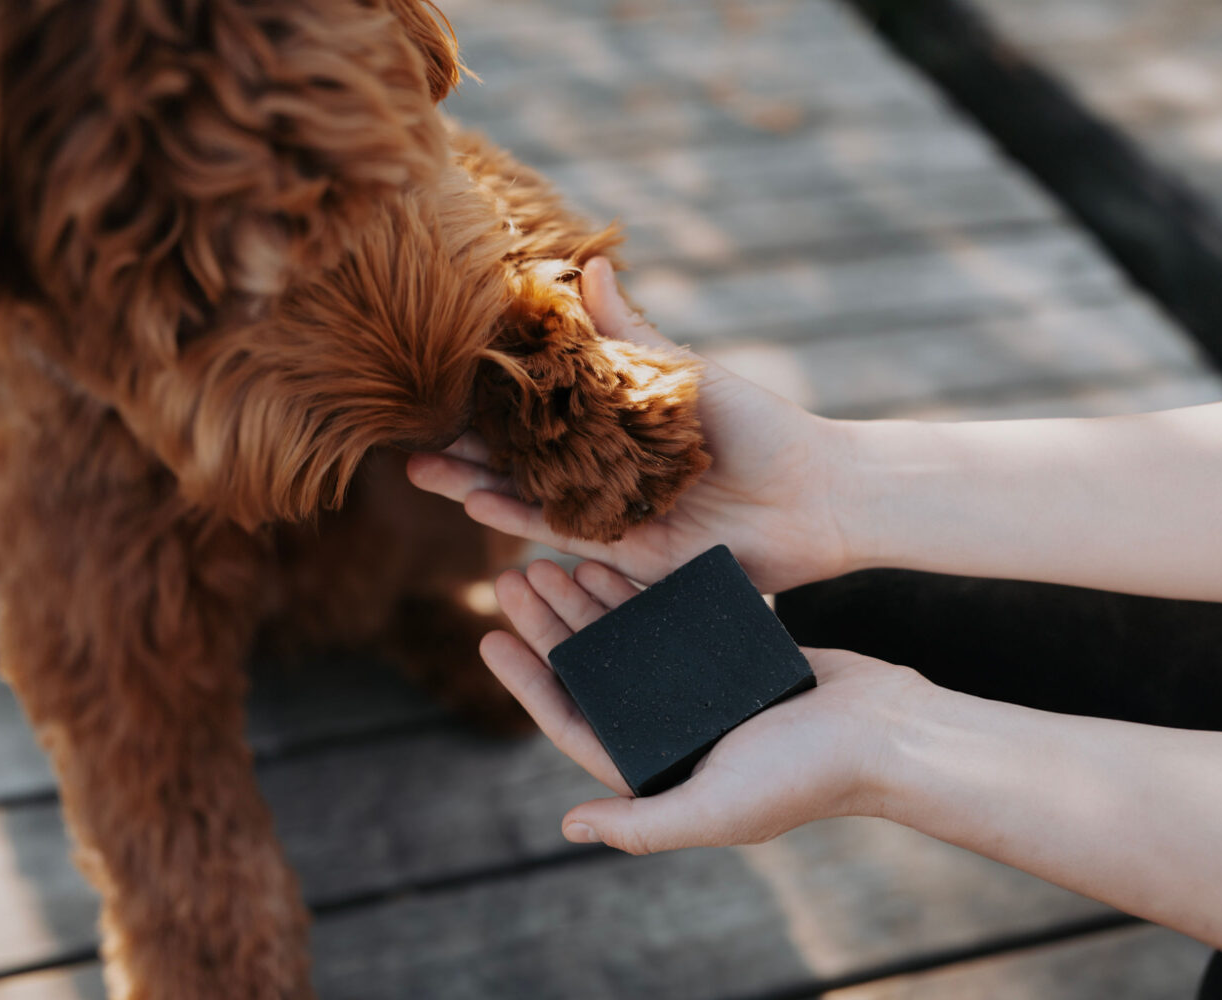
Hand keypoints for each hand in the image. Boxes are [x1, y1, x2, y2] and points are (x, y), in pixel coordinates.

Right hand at [409, 257, 852, 593]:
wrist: (814, 495)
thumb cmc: (759, 427)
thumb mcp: (683, 374)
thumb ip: (627, 333)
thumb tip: (587, 265)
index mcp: (616, 419)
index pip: (539, 407)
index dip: (489, 399)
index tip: (437, 383)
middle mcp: (605, 466)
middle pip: (522, 457)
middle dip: (467, 447)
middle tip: (408, 435)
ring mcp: (611, 510)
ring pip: (529, 495)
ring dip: (475, 484)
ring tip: (422, 468)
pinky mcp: (624, 550)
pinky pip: (562, 531)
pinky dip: (519, 518)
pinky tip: (476, 502)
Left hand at [479, 558, 930, 853]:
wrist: (886, 730)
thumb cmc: (806, 776)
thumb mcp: (716, 808)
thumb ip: (643, 823)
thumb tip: (569, 826)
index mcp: (658, 768)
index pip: (572, 722)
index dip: (527, 682)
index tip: (491, 636)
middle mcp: (670, 728)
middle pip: (590, 671)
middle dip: (549, 627)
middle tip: (515, 578)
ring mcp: (697, 689)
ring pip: (622, 638)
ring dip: (586, 601)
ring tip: (550, 559)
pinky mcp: (725, 652)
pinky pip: (664, 616)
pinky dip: (634, 589)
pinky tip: (609, 555)